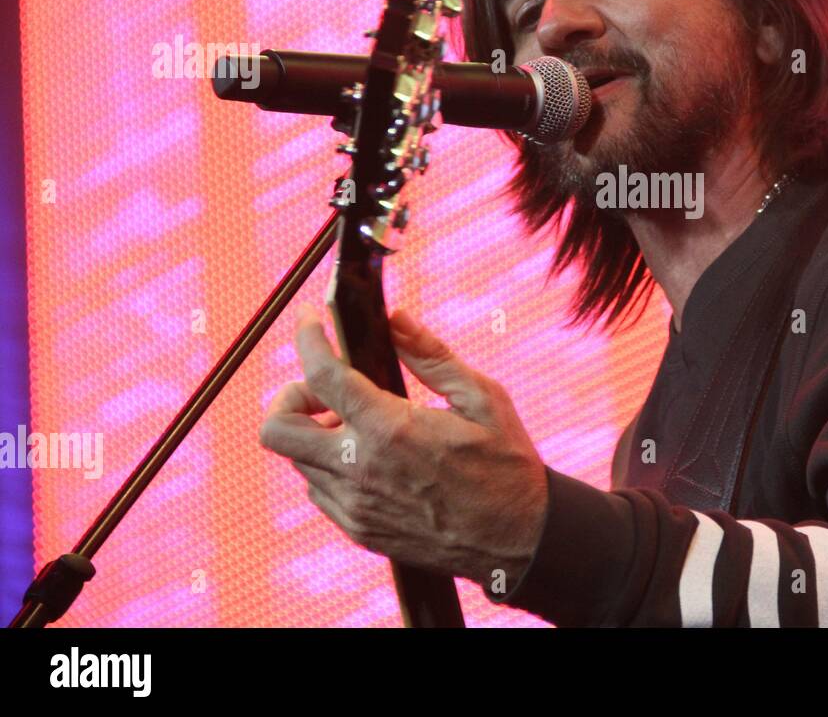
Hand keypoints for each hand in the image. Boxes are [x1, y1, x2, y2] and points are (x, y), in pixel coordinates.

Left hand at [258, 304, 548, 592]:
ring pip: (297, 460)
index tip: (309, 320)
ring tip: (360, 423)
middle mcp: (362, 470)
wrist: (519, 538)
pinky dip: (330, 465)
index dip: (307, 338)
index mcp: (392, 429)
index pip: (323, 375)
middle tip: (326, 390)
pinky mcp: (360, 530)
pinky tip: (369, 457)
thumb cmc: (507, 463)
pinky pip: (319, 490)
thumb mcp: (481, 396)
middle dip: (290, 396)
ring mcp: (356, 506)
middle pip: (278, 429)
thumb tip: (395, 319)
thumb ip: (431, 355)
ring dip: (316, 432)